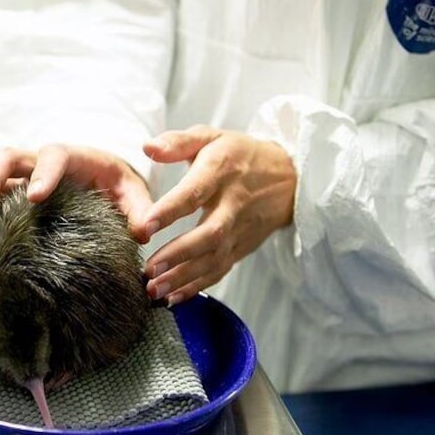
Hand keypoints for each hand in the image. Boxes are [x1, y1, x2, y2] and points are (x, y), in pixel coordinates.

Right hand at [0, 144, 153, 241]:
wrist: (102, 181)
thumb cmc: (118, 186)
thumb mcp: (133, 194)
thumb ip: (139, 209)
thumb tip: (145, 231)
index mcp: (72, 157)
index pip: (53, 155)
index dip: (43, 172)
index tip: (35, 196)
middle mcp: (38, 162)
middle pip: (6, 159)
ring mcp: (18, 178)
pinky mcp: (6, 196)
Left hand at [142, 125, 295, 304]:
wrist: (289, 177)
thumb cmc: (238, 154)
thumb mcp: (210, 137)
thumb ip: (177, 142)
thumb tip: (147, 147)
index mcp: (221, 171)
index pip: (195, 192)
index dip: (171, 210)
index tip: (145, 226)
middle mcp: (233, 204)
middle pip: (209, 234)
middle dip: (179, 255)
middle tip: (149, 270)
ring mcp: (240, 229)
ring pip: (214, 258)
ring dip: (184, 278)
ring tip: (154, 290)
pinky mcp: (242, 247)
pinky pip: (221, 270)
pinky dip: (198, 287)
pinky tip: (173, 297)